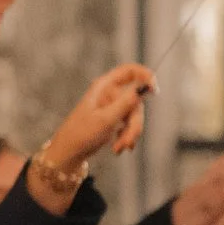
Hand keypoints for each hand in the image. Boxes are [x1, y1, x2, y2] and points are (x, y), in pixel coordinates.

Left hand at [39, 61, 153, 181]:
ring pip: (134, 116)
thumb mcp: (105, 119)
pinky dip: (126, 137)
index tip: (154, 89)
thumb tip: (143, 89)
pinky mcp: (114, 119)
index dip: (144, 75)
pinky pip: (129, 124)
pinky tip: (119, 147)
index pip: (129, 71)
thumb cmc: (80, 134)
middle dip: (134, 123)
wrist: (69, 153)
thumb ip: (125, 103)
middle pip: (136, 101)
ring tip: (120, 147)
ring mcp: (112, 107)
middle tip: (129, 140)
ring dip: (130, 133)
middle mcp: (109, 94)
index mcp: (104, 87)